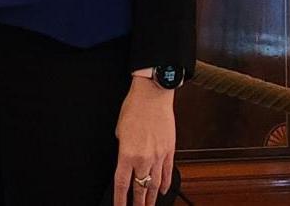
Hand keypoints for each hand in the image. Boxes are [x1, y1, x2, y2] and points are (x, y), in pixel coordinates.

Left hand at [112, 75, 175, 205]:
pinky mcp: (169, 151)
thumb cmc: (134, 109)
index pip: (122, 185)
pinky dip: (165, 184)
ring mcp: (158, 156)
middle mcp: (143, 158)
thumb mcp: (120, 131)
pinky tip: (161, 191)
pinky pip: (167, 172)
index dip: (120, 200)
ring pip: (154, 184)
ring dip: (151, 198)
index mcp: (126, 154)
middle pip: (140, 188)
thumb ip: (123, 149)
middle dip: (138, 203)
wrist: (153, 95)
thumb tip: (126, 160)